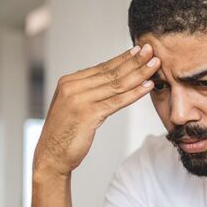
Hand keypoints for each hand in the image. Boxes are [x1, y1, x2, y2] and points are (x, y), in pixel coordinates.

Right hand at [33, 44, 160, 176]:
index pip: (102, 67)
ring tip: (155, 66)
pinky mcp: (88, 114)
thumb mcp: (74, 107)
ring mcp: (79, 100)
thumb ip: (88, 92)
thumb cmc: (65, 134)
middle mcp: (73, 87)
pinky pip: (117, 101)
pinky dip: (134, 93)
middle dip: (134, 61)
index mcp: (69, 82)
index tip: (139, 50)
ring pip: (116, 84)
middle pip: (110, 72)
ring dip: (138, 74)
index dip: (123, 58)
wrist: (51, 156)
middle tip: (152, 50)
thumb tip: (108, 81)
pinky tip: (147, 87)